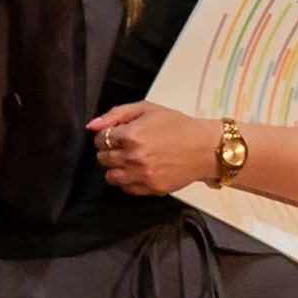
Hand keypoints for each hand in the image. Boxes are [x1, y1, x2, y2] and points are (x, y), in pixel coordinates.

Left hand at [86, 101, 227, 195]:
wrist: (205, 147)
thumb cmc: (177, 125)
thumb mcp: (147, 109)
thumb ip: (116, 114)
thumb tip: (91, 126)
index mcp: (131, 135)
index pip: (100, 139)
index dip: (106, 135)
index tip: (116, 135)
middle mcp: (133, 158)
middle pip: (102, 158)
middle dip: (109, 150)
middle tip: (124, 146)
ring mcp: (142, 176)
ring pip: (110, 176)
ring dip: (115, 167)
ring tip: (129, 159)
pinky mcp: (151, 189)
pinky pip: (125, 189)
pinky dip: (127, 180)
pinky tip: (138, 170)